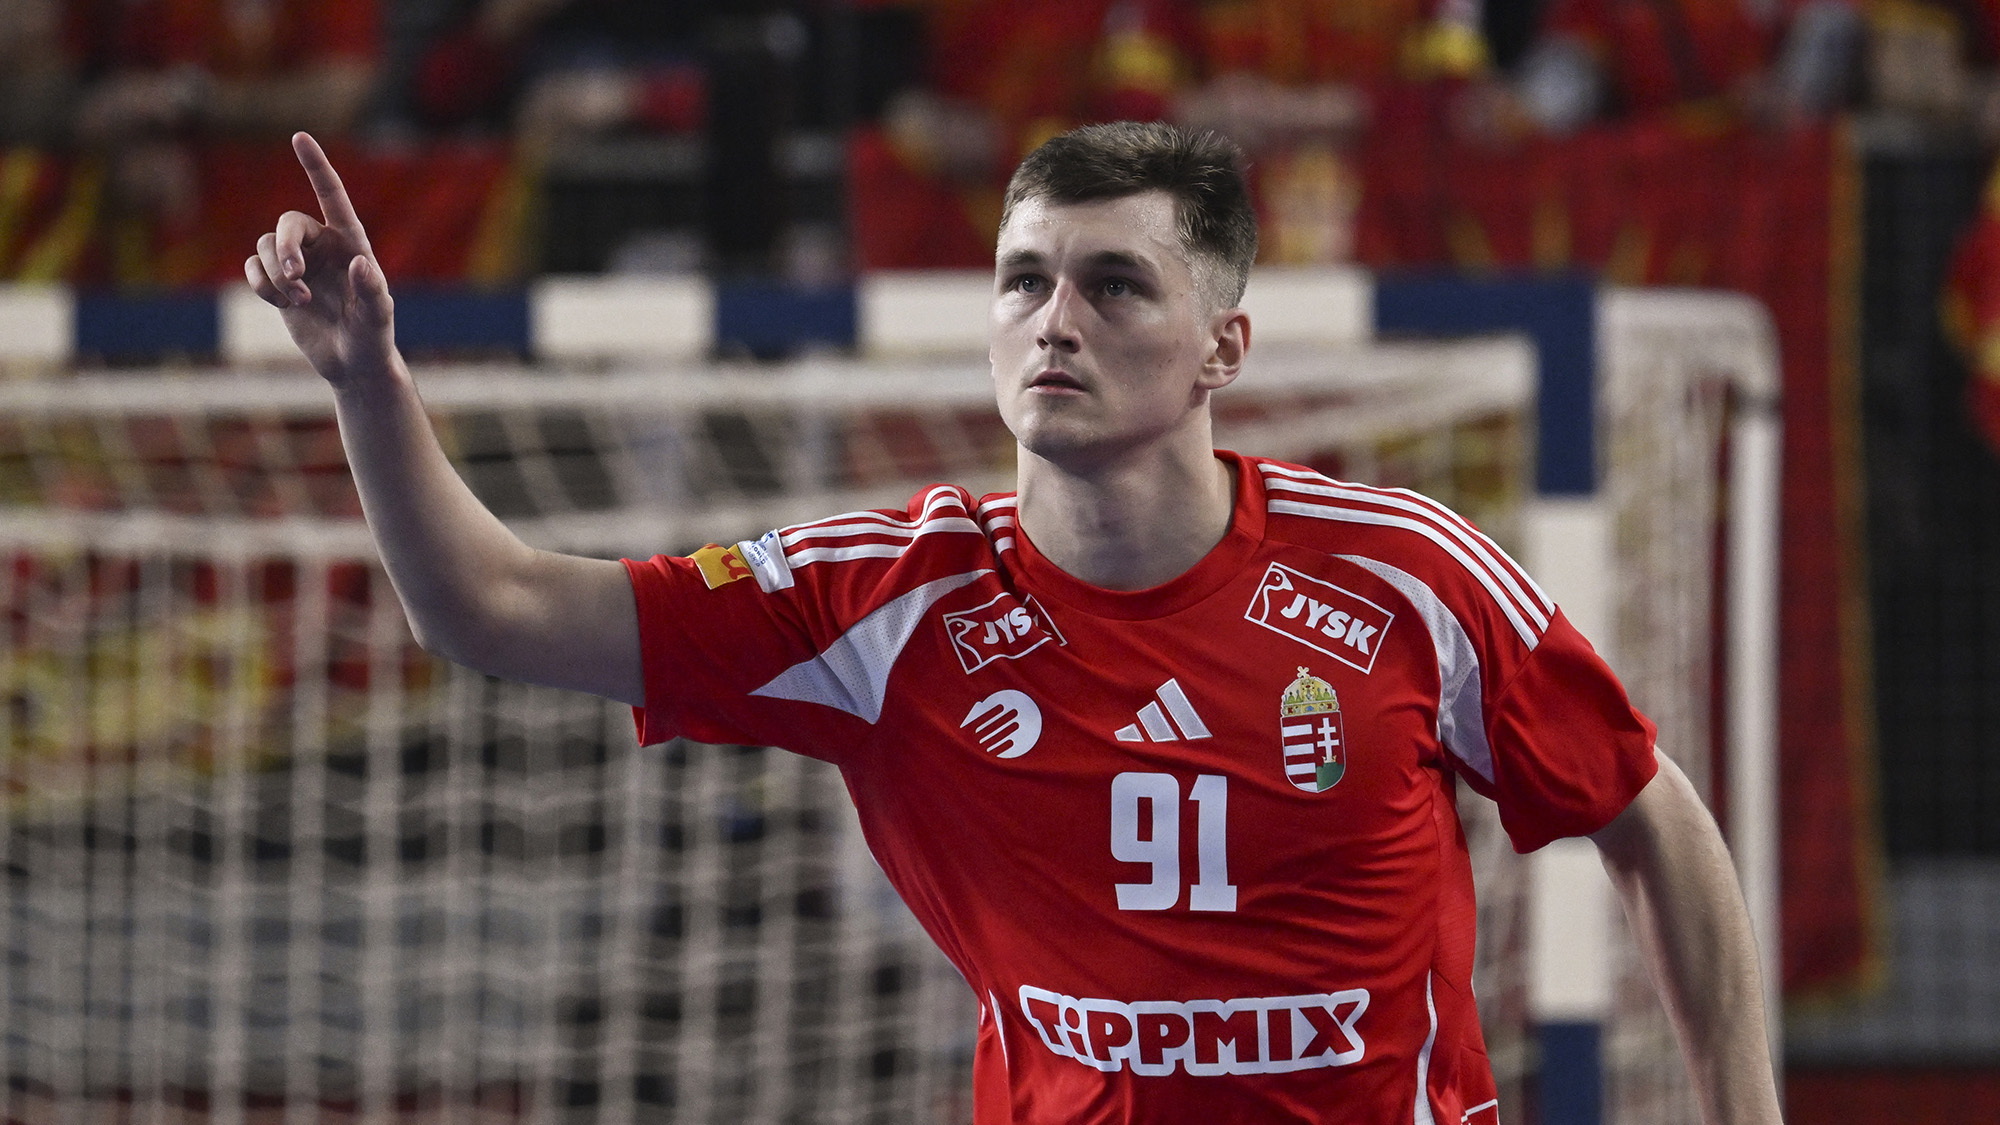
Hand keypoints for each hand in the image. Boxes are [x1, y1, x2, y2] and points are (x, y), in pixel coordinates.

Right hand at [244, 132, 396, 386]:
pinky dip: (260, 284)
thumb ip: (373, 291)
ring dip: (274, 274)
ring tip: (299, 301)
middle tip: (296, 277)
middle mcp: (323, 246)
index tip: (299, 137)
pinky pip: (252, 267)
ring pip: (265, 246)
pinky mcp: (278, 283)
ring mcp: (299, 263)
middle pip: (288, 224)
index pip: (332, 196)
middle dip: (285, 249)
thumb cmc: (374, 337)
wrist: (353, 363)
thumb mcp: (379, 317)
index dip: (316, 166)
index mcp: (352, 242)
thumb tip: (361, 264)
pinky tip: (283, 304)